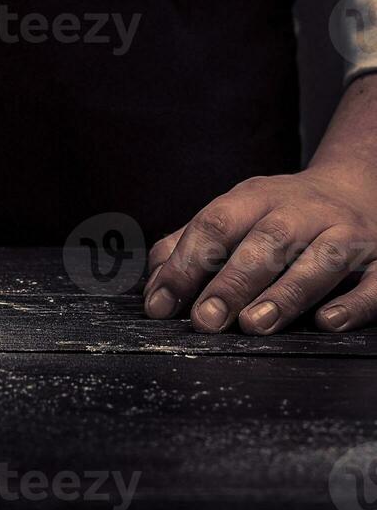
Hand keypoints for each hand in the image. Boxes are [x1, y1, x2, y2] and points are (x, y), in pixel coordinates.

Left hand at [143, 163, 376, 333]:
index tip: (160, 304)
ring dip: (286, 293)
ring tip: (255, 323)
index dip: (184, 265)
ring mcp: (347, 234)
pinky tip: (327, 321)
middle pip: (265, 242)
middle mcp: (303, 212)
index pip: (215, 225)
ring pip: (320, 260)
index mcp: (257, 197)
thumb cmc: (283, 212)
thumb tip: (154, 282)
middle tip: (206, 320)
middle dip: (231, 283)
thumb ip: (190, 243)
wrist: (358, 187)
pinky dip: (353, 303)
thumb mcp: (235, 213)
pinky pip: (376, 282)